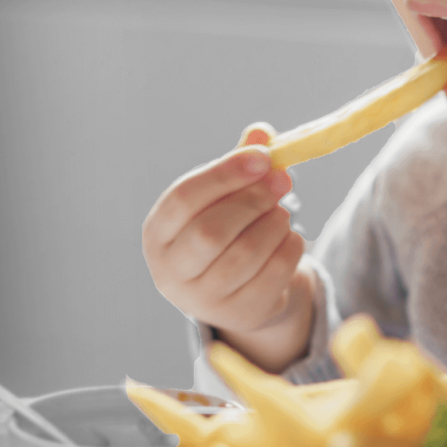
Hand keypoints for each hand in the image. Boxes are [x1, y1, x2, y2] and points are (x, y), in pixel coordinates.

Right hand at [142, 126, 313, 371]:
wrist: (235, 292)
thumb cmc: (223, 231)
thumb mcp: (222, 197)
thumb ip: (238, 164)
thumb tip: (262, 132)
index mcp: (157, 232)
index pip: (184, 198)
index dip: (225, 174)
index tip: (263, 157)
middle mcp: (170, 271)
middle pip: (211, 231)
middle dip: (253, 200)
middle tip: (282, 179)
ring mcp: (202, 300)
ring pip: (244, 255)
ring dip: (273, 224)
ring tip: (283, 211)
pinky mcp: (238, 315)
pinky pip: (271, 277)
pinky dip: (289, 248)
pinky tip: (289, 236)